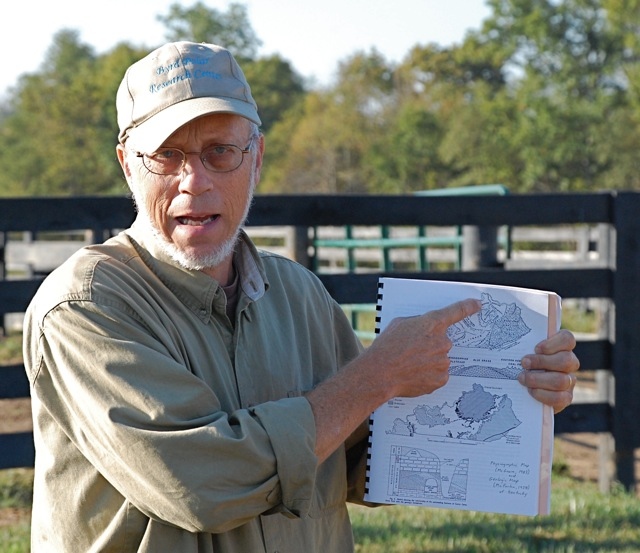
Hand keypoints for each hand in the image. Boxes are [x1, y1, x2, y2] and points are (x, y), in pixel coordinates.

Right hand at [366, 298, 481, 398]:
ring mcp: (443, 361)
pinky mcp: (441, 378)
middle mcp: (442, 342)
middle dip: (432, 345)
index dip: (469, 307)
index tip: (478, 305)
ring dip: (430, 361)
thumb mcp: (399, 324)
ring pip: (441, 359)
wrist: (380, 373)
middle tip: (414, 351)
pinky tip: (415, 374)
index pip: (456, 311)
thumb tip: (426, 327)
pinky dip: (429, 374)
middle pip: (444, 341)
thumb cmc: (386, 347)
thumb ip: (418, 323)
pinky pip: (439, 374)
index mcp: (432, 323)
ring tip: (410, 365)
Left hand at [517, 329, 579, 412]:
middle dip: (542, 362)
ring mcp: (569, 381)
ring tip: (522, 378)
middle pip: (566, 360)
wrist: (520, 386)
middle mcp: (569, 363)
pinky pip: (560, 398)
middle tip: (523, 363)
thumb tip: (497, 332)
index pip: (567, 339)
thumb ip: (516, 340)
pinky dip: (542, 394)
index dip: (554, 343)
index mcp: (560, 347)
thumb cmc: (518, 362)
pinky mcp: (565, 397)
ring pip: (562, 380)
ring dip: (538, 380)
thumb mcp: (517, 348)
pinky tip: (530, 391)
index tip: (536, 348)